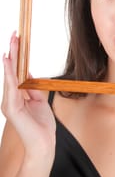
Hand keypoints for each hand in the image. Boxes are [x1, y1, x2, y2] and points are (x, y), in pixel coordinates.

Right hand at [2, 32, 55, 157]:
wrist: (43, 143)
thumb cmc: (41, 124)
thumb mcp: (39, 101)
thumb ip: (32, 87)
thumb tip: (27, 72)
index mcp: (17, 96)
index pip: (16, 72)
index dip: (17, 56)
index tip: (18, 41)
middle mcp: (10, 98)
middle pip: (11, 70)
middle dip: (13, 51)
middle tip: (14, 33)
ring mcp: (9, 102)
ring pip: (9, 75)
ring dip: (11, 56)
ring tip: (12, 41)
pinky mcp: (11, 107)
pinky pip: (11, 86)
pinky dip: (9, 72)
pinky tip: (9, 60)